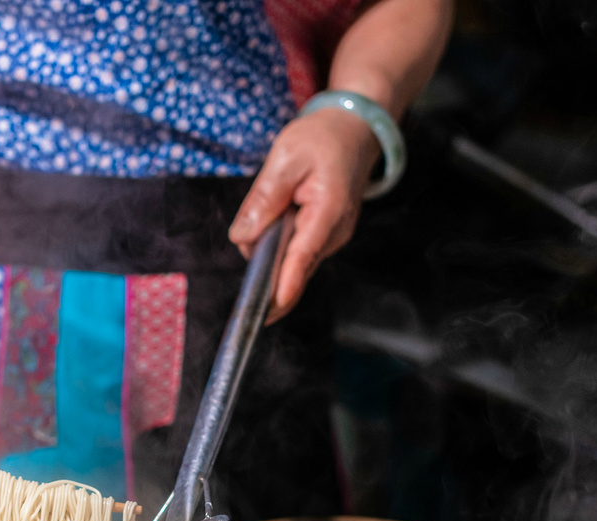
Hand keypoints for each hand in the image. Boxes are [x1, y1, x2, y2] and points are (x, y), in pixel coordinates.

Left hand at [229, 106, 382, 322]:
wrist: (355, 131)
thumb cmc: (323, 139)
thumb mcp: (286, 158)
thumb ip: (263, 199)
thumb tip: (241, 238)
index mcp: (328, 212)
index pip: (301, 258)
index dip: (282, 288)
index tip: (266, 312)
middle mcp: (335, 233)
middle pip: (292, 268)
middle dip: (265, 265)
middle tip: (249, 234)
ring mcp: (331, 239)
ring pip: (290, 261)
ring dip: (270, 247)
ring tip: (274, 202)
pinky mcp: (323, 238)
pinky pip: (294, 252)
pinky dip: (278, 243)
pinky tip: (277, 215)